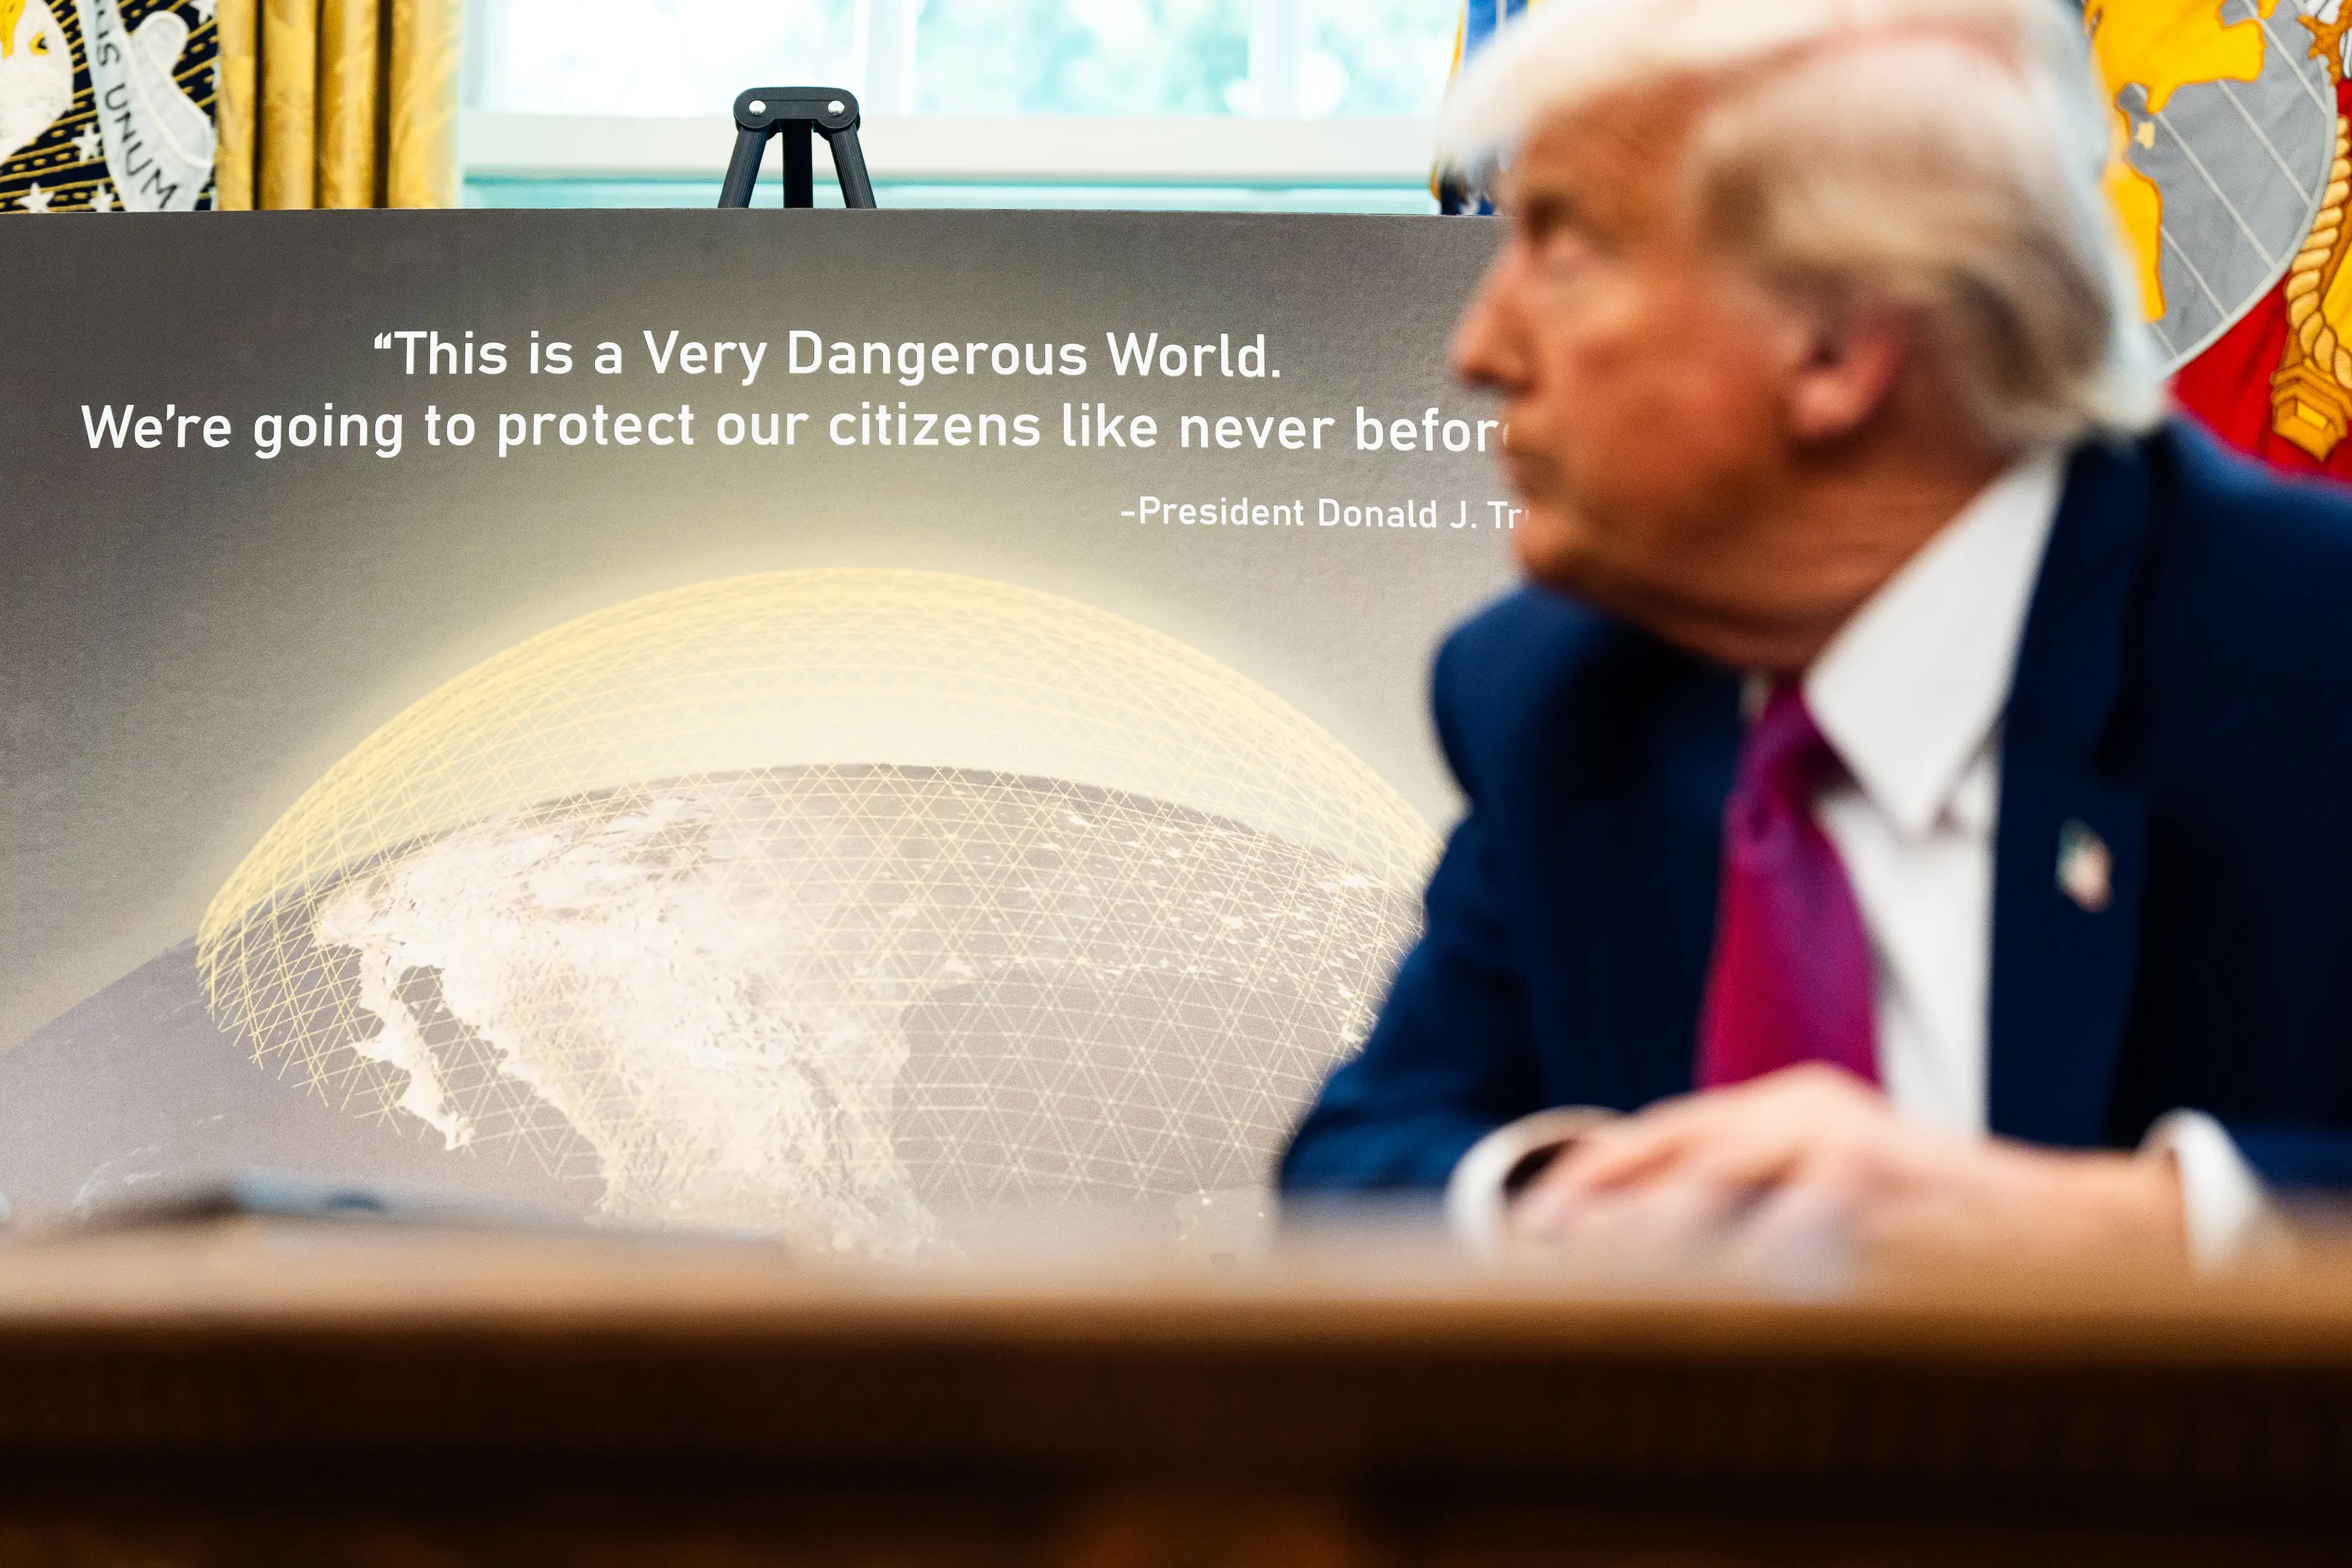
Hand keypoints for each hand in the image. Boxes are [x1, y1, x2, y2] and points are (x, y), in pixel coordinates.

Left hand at [1505, 1065, 2187, 1273]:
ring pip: (1719, 1187)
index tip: (1524, 1228)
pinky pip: (1798, 1227)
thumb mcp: (1826, 1191)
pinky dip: (1750, 1265)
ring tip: (1591, 1280)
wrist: (2061, 1227)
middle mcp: (1802, 1111)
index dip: (1585, 1181)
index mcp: (1779, 1108)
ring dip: (1650, 1240)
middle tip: (1537, 1261)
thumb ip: (1745, 1202)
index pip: (1655, 1135)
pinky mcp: (1885, 1182)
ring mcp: (1843, 1142)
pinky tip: (1707, 1302)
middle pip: (1671, 1157)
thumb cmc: (1930, 1226)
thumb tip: (1624, 1250)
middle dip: (1600, 1212)